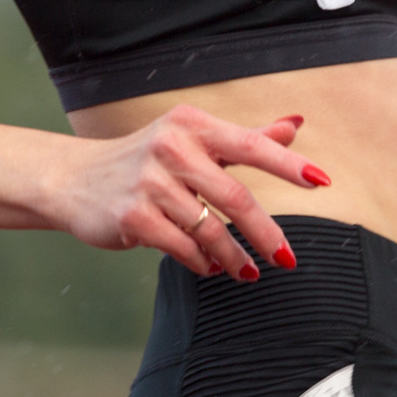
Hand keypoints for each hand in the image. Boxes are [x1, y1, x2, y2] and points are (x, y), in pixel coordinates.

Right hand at [50, 109, 329, 279]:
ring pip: (210, 229)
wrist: (73, 180)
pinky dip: (202, 262)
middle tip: (287, 259)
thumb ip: (245, 137)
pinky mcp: (132, 215)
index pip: (250, 144)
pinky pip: (182, 247)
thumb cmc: (143, 159)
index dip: (288, 164)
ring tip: (247, 271)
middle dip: (266, 233)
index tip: (322, 181)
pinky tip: (210, 267)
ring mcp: (149, 182)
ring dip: (234, 256)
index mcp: (192, 125)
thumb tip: (296, 125)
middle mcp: (170, 147)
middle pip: (235, 196)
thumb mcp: (192, 138)